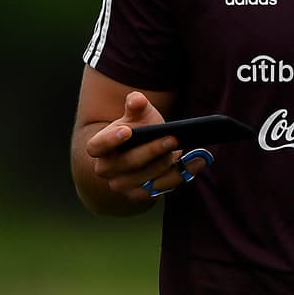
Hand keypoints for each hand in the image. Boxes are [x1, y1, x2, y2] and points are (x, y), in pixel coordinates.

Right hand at [84, 91, 210, 201]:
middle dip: (152, 151)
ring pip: (147, 177)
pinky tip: (196, 162)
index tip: (127, 131)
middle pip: (129, 162)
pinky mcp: (140, 195)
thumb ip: (136, 105)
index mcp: (100, 148)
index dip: (109, 140)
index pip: (97, 147)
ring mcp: (122, 185)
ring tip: (184, 149)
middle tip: (172, 139)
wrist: (140, 151)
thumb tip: (136, 99)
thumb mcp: (136, 115)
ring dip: (167, 164)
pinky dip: (180, 175)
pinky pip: (161, 188)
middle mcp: (107, 170)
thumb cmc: (136, 129)